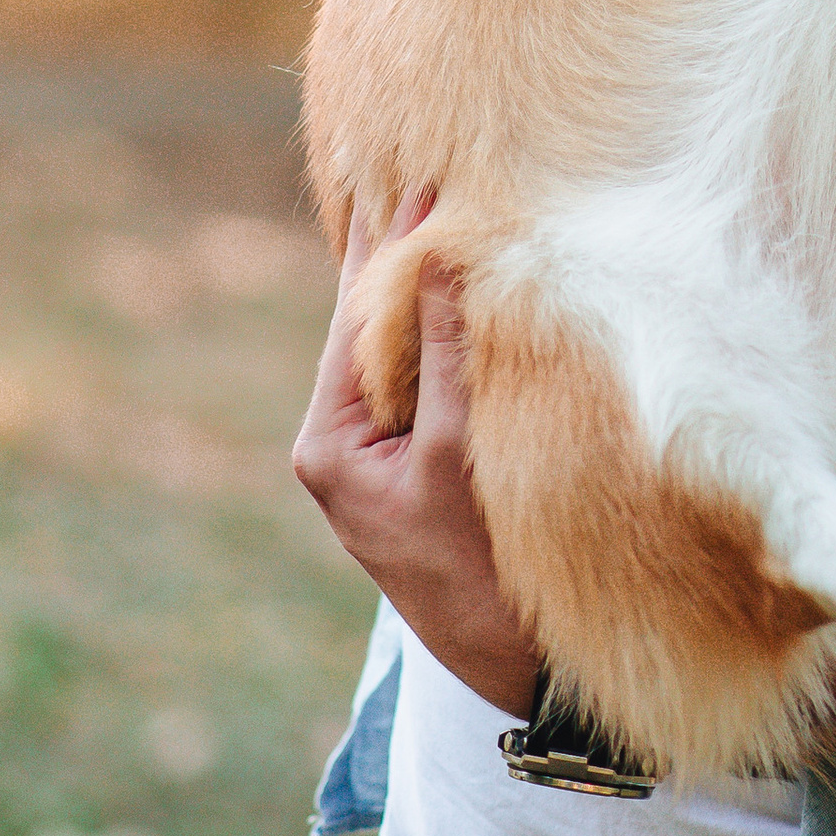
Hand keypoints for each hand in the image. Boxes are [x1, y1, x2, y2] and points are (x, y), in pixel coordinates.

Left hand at [292, 204, 537, 718]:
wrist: (507, 666)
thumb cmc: (476, 571)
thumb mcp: (456, 455)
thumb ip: (442, 354)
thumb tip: (435, 257)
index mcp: (327, 442)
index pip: (354, 317)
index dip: (389, 245)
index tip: (418, 175)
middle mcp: (340, 442)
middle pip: (369, 324)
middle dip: (402, 254)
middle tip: (430, 169)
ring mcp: (375, 453)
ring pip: (398, 347)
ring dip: (428, 285)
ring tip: (450, 206)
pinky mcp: (414, 461)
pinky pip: (424, 376)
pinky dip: (447, 327)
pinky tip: (470, 282)